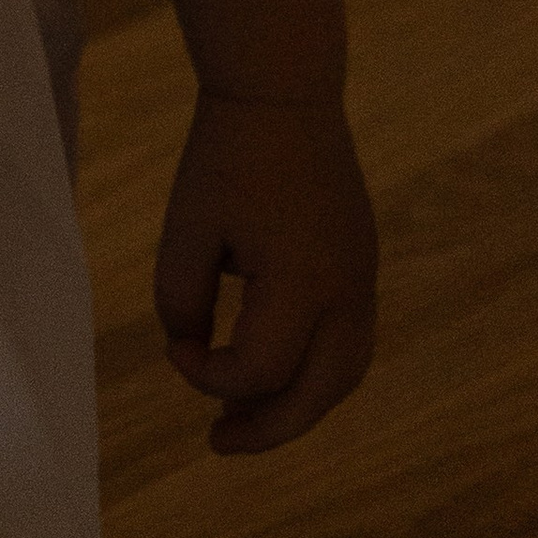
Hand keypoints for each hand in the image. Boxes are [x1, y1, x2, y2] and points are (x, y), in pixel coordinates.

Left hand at [153, 89, 376, 453]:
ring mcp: (363, 280)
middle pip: (317, 395)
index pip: (258, 370)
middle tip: (217, 443)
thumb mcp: (187, 228)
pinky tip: (272, 371)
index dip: (207, 375)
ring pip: (343, 375)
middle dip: (267, 429)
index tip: (174, 348)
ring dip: (296, 405)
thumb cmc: (225, 158)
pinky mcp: (362, 266)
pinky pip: (349, 343)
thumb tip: (191, 349)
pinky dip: (314, 371)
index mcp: (303, 286)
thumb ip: (181, 299)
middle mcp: (347, 294)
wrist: (282, 94)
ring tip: (245, 420)